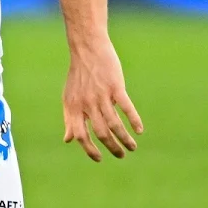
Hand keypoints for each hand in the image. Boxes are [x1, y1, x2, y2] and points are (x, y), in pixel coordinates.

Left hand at [62, 38, 142, 161]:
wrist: (87, 49)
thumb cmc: (78, 76)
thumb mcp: (69, 98)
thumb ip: (70, 120)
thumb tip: (68, 140)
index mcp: (75, 108)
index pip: (81, 135)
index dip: (89, 150)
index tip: (99, 159)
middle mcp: (87, 103)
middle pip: (100, 133)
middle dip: (112, 147)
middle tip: (121, 155)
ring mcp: (102, 95)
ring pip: (114, 123)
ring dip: (124, 138)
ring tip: (132, 147)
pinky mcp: (115, 86)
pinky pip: (126, 107)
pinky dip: (133, 120)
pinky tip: (139, 130)